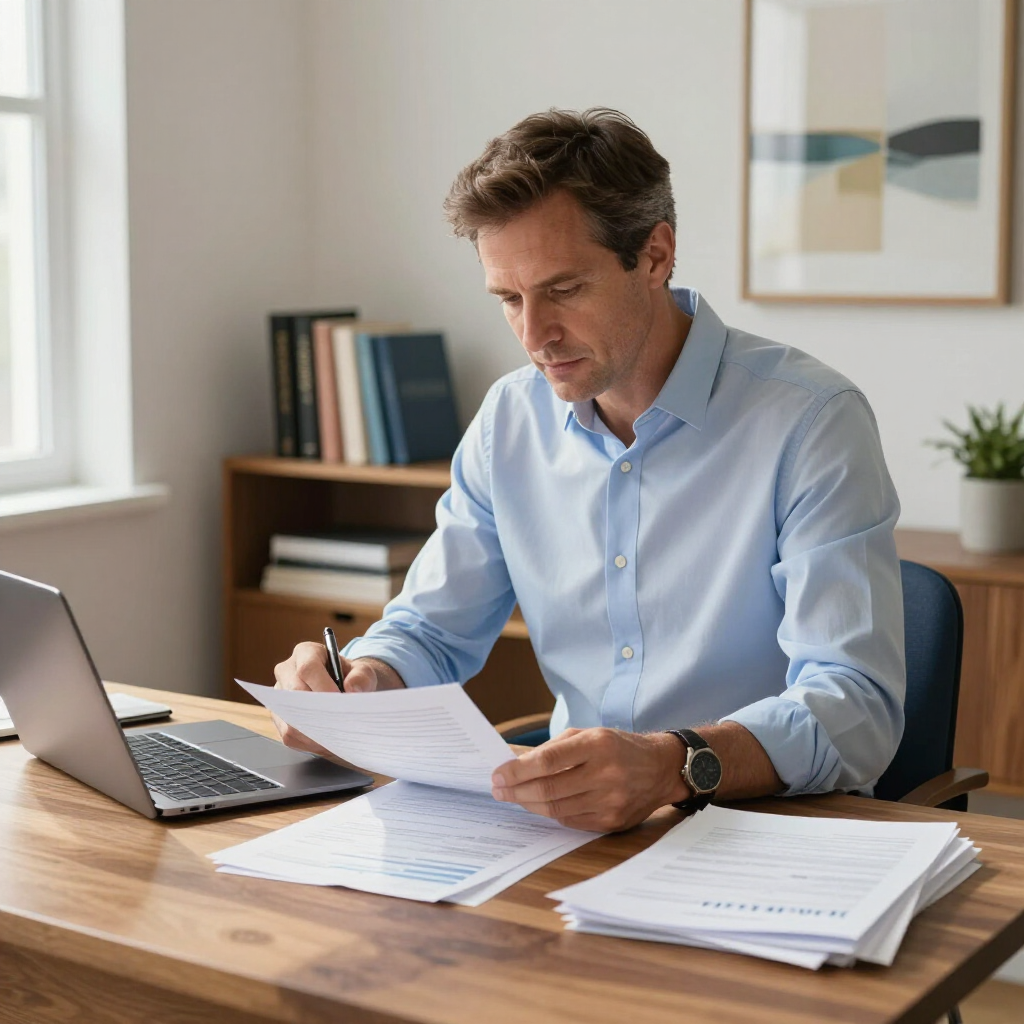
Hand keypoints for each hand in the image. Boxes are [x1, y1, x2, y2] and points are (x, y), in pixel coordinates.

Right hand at [271, 641, 381, 755]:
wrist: (342, 686)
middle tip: (339, 724)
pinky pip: (288, 735)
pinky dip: (308, 743)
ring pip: (288, 718)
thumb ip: (362, 676)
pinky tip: (327, 742)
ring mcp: (279, 695)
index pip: (307, 668)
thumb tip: (352, 689)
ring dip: (313, 731)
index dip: (322, 686)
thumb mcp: (362, 671)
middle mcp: (286, 671)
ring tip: (336, 735)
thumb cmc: (349, 676)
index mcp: (305, 653)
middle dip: (318, 711)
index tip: (339, 700)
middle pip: (294, 693)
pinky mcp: (279, 716)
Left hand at [491, 727, 688, 831]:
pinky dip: (551, 813)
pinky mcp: (612, 821)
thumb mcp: (589, 734)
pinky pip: (570, 821)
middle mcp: (605, 773)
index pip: (548, 760)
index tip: (498, 773)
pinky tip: (540, 805)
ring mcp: (610, 800)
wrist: (661, 769)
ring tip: (514, 796)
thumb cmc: (619, 747)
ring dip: (529, 804)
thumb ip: (554, 748)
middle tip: (498, 789)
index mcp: (597, 745)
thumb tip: (516, 761)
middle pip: (548, 788)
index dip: (518, 770)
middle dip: (516, 790)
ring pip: (556, 808)